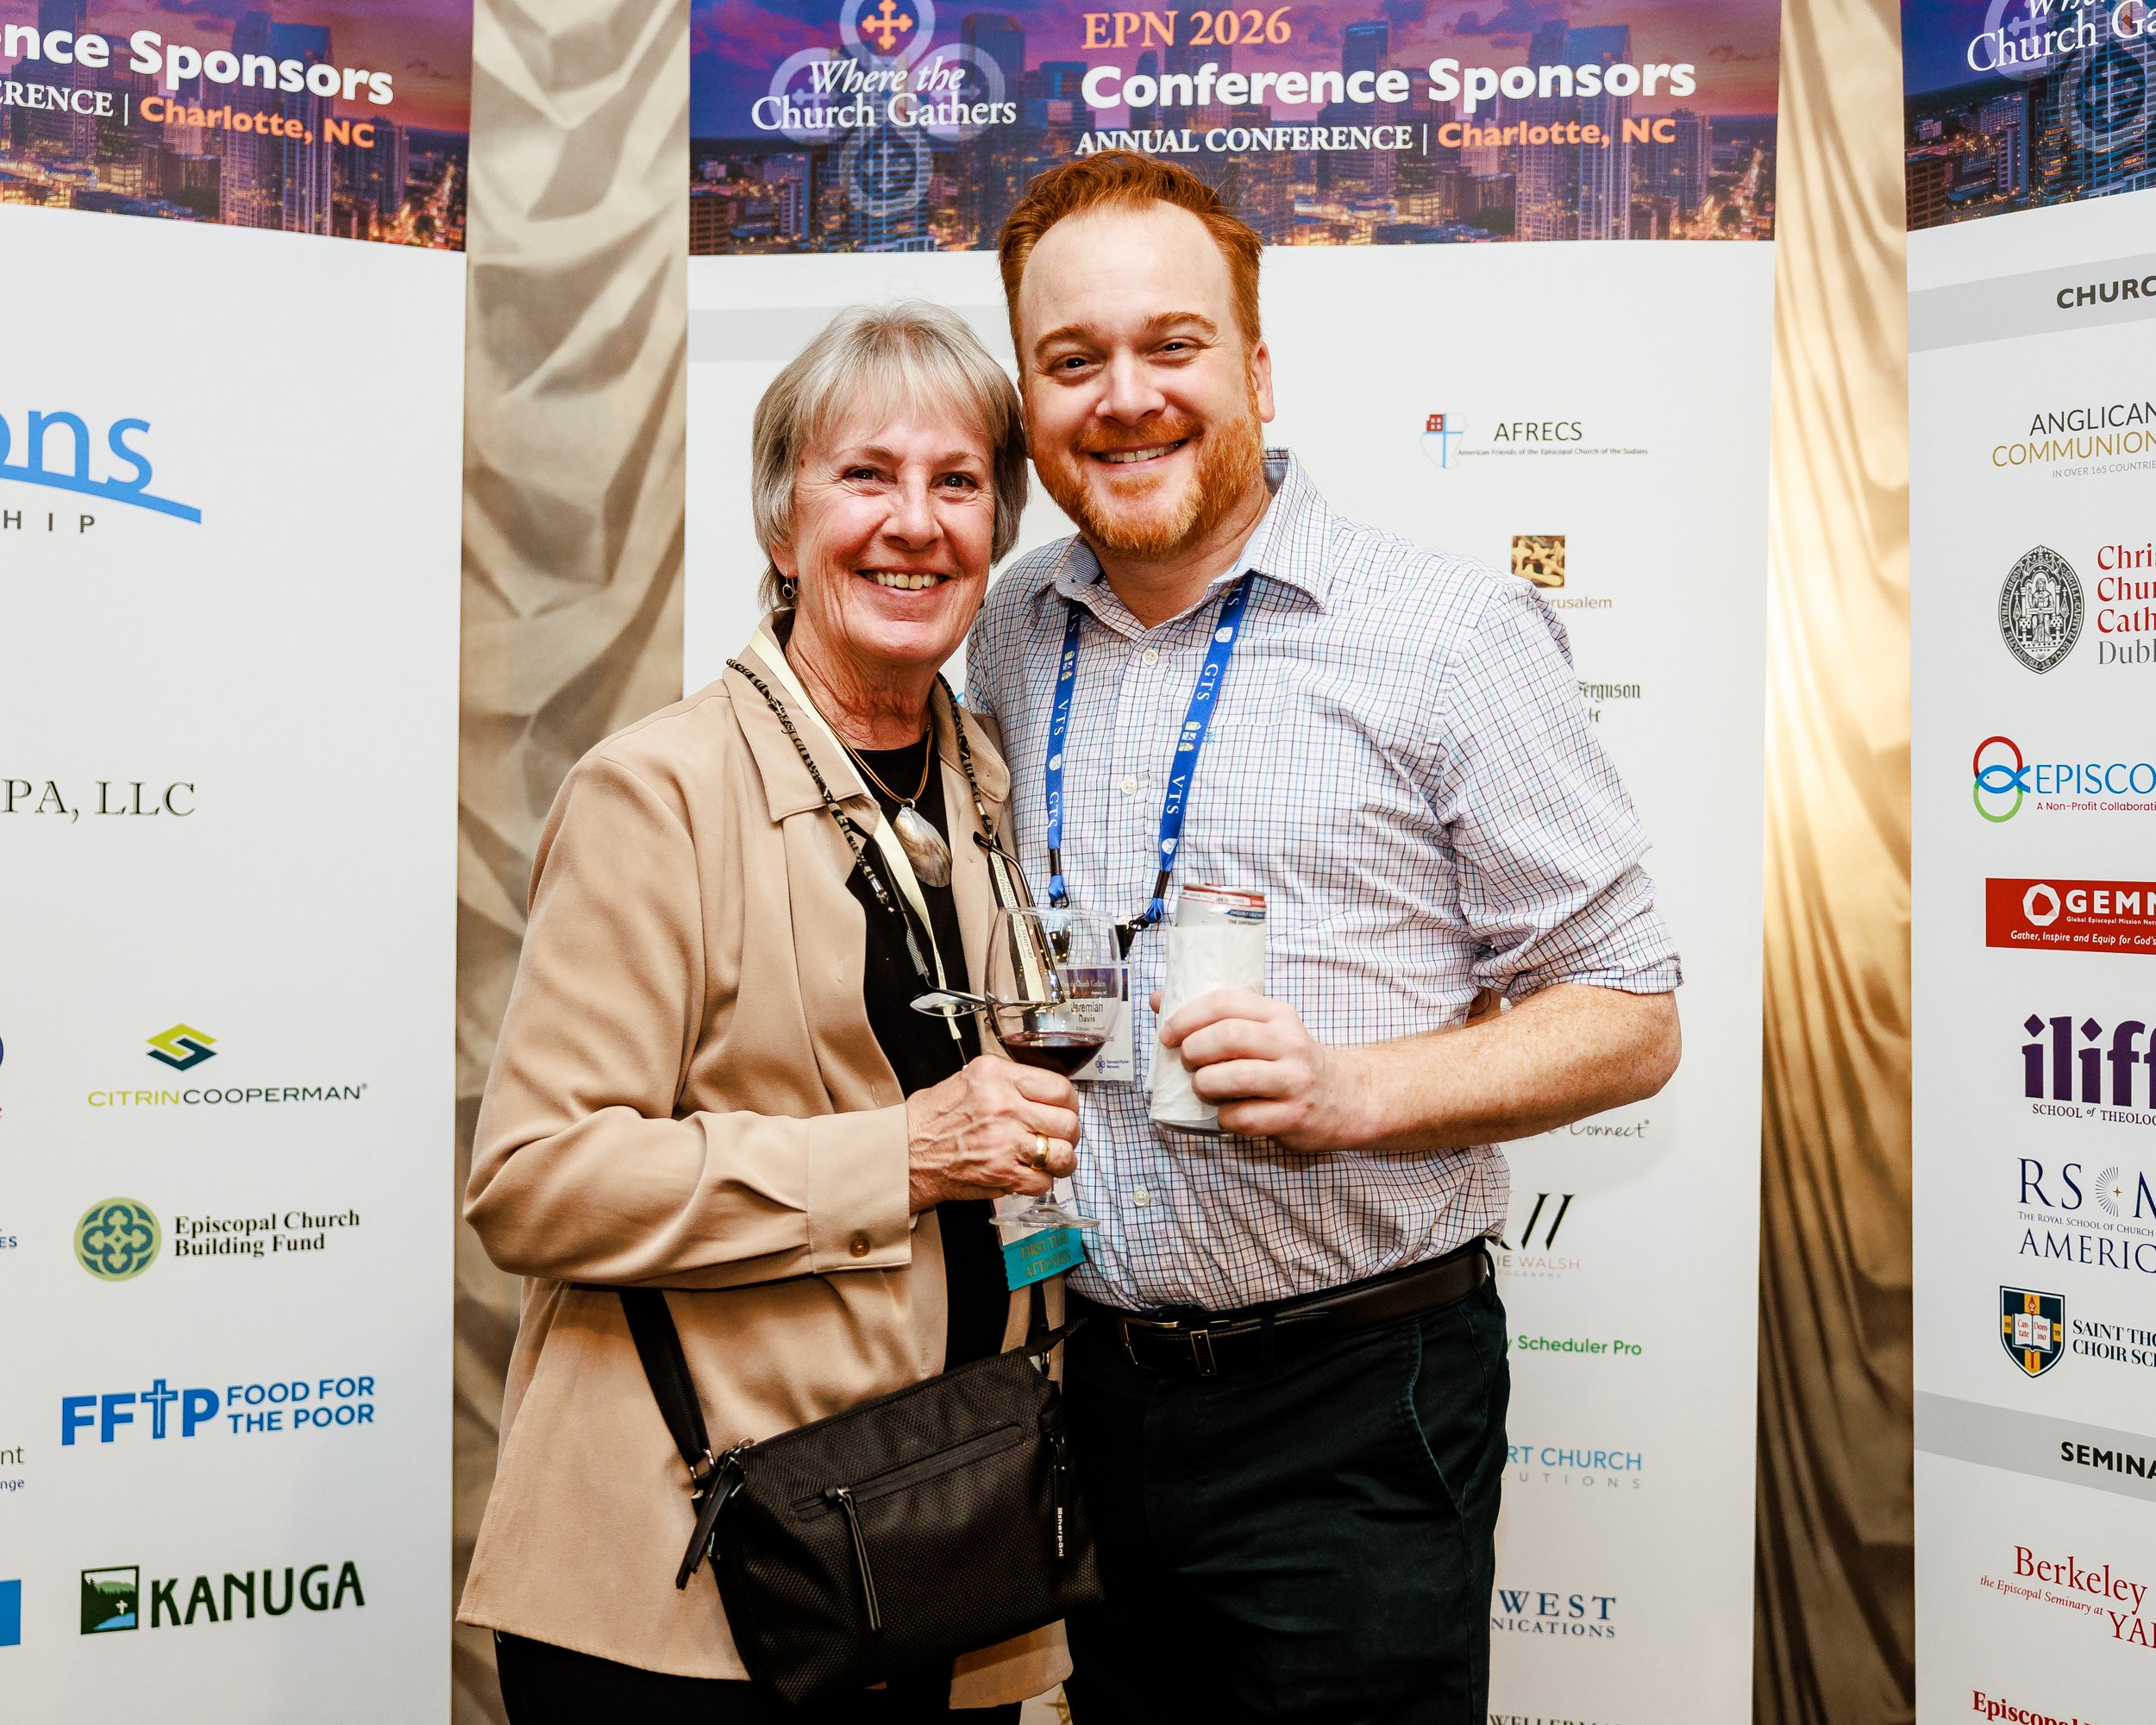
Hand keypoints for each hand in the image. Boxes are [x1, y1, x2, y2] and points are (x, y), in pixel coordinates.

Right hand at [905, 1055, 1079, 1211]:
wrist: (904, 1154)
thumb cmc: (932, 1119)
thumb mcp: (969, 1079)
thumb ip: (1008, 1080)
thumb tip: (1045, 1092)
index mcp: (996, 1076)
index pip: (1059, 1087)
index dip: (1069, 1103)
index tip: (1065, 1109)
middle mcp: (1003, 1106)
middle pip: (1067, 1122)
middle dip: (1068, 1133)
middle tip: (1059, 1137)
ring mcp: (1004, 1142)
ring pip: (1062, 1154)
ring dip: (1061, 1160)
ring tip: (1051, 1160)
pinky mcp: (1001, 1173)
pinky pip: (1043, 1182)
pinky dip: (1040, 1182)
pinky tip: (1027, 1175)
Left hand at [1155, 987, 1366, 1151]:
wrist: (1346, 1097)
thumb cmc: (1290, 1061)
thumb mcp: (1265, 1029)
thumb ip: (1216, 1016)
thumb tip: (1157, 1000)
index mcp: (1278, 1015)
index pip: (1226, 1002)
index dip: (1187, 1017)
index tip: (1168, 1035)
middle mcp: (1289, 1044)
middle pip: (1228, 1037)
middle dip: (1195, 1050)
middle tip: (1188, 1062)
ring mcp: (1294, 1081)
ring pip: (1234, 1078)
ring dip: (1205, 1085)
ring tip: (1203, 1087)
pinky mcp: (1294, 1116)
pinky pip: (1243, 1117)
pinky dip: (1224, 1117)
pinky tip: (1227, 1113)